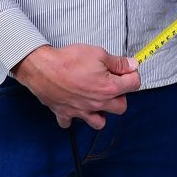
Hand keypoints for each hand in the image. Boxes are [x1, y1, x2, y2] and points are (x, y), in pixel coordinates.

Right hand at [12, 44, 140, 129]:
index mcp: (109, 88)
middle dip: (120, 96)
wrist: (43, 68)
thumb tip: (132, 65)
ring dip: (101, 113)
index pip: (134, 84)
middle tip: (112, 84)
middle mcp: (98, 103)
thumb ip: (118, 62)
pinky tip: (73, 106)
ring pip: (99, 123)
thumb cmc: (69, 60)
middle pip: (121, 107)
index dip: (132, 74)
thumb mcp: (98, 53)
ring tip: (96, 101)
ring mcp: (82, 111)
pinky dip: (73, 118)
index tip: (127, 70)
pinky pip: (70, 123)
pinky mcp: (66, 113)